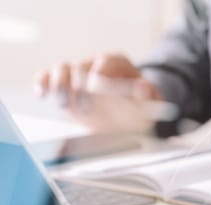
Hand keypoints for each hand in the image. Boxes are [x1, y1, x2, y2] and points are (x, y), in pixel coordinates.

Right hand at [34, 53, 163, 132]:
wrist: (129, 118)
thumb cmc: (141, 107)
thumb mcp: (150, 102)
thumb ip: (148, 95)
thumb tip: (143, 86)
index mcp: (118, 64)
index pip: (106, 62)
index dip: (100, 75)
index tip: (98, 89)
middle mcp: (95, 65)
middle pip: (82, 66)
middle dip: (81, 87)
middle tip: (86, 107)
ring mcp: (78, 75)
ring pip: (62, 69)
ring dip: (59, 85)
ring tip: (63, 105)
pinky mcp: (65, 87)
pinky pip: (48, 78)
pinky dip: (42, 84)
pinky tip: (42, 95)